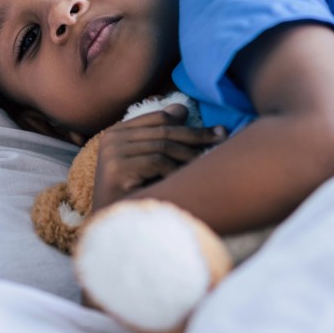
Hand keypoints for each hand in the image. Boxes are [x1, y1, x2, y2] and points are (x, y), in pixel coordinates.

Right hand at [93, 104, 224, 210]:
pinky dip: (175, 171)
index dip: (189, 123)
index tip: (217, 131)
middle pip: (163, 130)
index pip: (158, 118)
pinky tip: (186, 180)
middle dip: (197, 136)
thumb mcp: (146, 161)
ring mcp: (112, 153)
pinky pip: (157, 163)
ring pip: (163, 147)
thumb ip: (160, 136)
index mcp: (116, 132)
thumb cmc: (132, 194)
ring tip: (206, 163)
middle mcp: (111, 138)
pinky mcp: (116, 169)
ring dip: (189, 155)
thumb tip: (181, 108)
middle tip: (222, 138)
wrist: (111, 224)